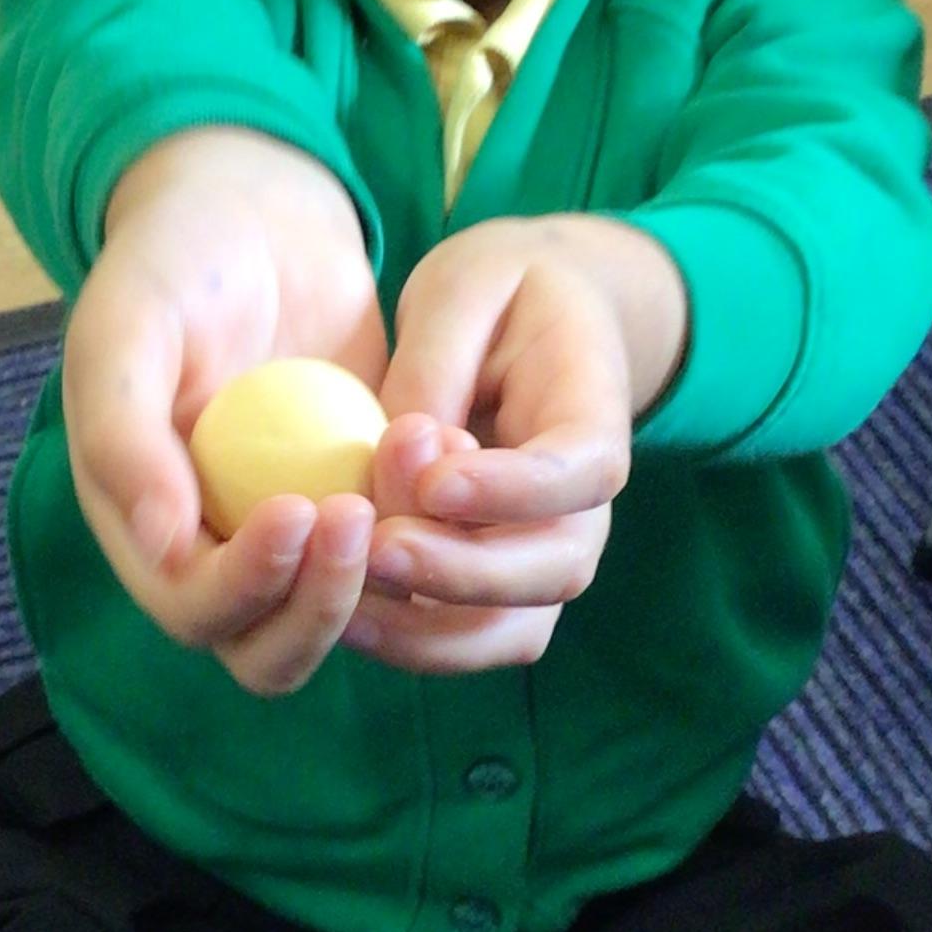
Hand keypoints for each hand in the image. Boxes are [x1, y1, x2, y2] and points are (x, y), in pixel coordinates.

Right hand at [64, 127, 388, 694]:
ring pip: (340, 619)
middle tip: (359, 515)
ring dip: (378, 582)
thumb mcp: (126, 326)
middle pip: (268, 648)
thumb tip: (161, 539)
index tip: (297, 508)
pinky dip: (423, 529)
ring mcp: (291, 537)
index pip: (194, 609)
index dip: (246, 585)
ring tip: (404, 485)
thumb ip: (123, 433)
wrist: (255, 213)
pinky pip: (395, 556)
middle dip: (319, 606)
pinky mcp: (357, 503)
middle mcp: (217, 552)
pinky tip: (444, 452)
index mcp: (145, 528)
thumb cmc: (172, 262)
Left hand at [347, 217, 688, 673]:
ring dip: (429, 628)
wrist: (533, 322)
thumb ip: (433, 370)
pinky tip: (338, 613)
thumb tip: (399, 453)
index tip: (435, 480)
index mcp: (593, 417)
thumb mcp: (466, 289)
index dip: (511, 490)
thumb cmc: (499, 293)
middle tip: (378, 547)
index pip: (578, 473)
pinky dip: (407, 642)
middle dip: (462, 571)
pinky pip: (464, 640)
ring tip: (344, 593)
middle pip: (554, 569)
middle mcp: (585, 506)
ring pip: (511, 629)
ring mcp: (545, 555)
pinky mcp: (495, 588)